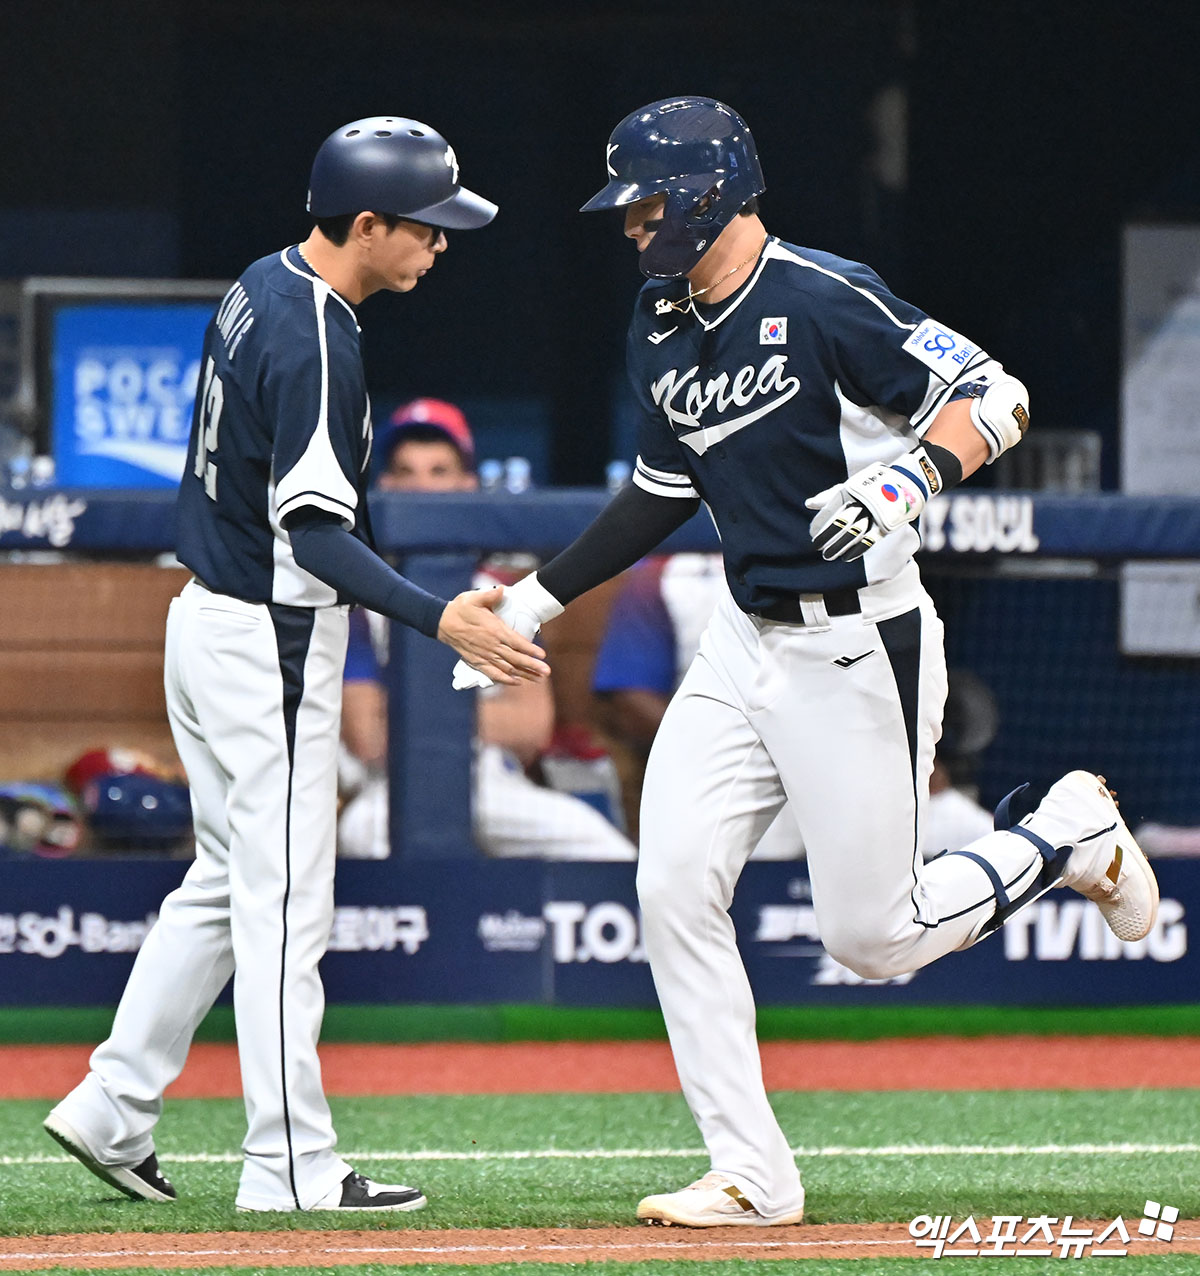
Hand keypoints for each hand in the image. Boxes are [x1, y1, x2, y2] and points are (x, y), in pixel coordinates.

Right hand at [438, 585, 549, 687]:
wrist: (442, 622)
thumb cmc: (460, 608)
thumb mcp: (475, 598)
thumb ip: (491, 595)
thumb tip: (502, 589)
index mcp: (494, 630)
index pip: (517, 642)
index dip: (530, 650)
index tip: (543, 655)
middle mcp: (491, 645)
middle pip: (516, 659)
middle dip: (532, 666)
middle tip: (547, 672)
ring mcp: (484, 655)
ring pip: (507, 668)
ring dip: (523, 674)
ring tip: (538, 679)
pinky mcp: (477, 662)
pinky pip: (493, 674)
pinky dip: (505, 679)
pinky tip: (517, 682)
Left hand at [805, 448, 942, 561]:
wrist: (900, 485)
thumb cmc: (867, 488)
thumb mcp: (848, 488)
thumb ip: (828, 497)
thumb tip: (808, 504)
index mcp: (851, 491)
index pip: (831, 509)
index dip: (820, 523)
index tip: (812, 534)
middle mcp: (862, 503)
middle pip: (841, 522)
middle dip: (827, 536)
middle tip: (817, 547)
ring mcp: (874, 514)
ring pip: (854, 533)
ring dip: (839, 546)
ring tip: (828, 556)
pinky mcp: (885, 525)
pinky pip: (869, 540)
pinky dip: (856, 550)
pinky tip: (846, 558)